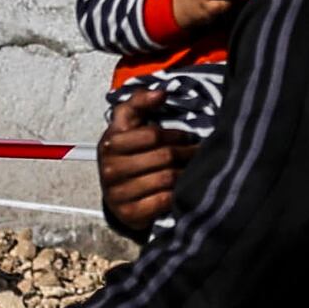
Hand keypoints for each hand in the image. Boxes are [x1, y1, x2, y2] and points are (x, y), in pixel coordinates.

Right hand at [97, 86, 197, 235]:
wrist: (117, 192)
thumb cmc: (127, 153)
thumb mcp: (127, 124)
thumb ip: (140, 102)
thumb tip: (161, 93)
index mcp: (110, 143)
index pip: (153, 135)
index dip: (176, 135)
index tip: (187, 136)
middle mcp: (111, 169)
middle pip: (164, 157)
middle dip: (186, 153)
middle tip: (198, 153)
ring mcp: (118, 193)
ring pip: (166, 179)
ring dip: (186, 174)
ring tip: (194, 169)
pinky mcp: (129, 213)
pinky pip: (162, 201)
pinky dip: (177, 195)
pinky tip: (183, 189)